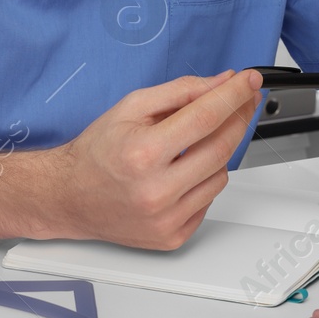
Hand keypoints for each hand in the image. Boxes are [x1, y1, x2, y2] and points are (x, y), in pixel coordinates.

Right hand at [32, 69, 261, 248]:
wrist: (69, 197)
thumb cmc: (97, 151)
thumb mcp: (132, 106)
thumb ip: (181, 91)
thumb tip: (221, 83)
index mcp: (143, 153)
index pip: (206, 116)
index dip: (234, 95)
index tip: (249, 81)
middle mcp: (156, 191)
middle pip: (222, 146)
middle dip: (239, 116)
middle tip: (243, 98)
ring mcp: (166, 218)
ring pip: (221, 175)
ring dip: (218, 151)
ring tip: (194, 142)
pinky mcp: (172, 236)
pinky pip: (209, 200)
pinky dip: (204, 180)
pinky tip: (183, 170)